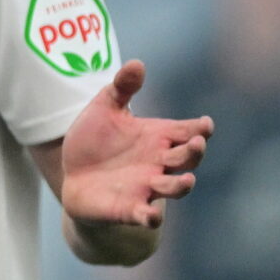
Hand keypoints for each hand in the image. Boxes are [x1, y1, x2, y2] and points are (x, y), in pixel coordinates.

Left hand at [59, 61, 211, 243]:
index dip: (199, 129)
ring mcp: (146, 187)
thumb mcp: (104, 110)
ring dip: (180, 185)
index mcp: (157, 137)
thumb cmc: (95, 143)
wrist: (75, 179)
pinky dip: (148, 216)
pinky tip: (150, 216)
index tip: (204, 125)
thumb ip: (120, 88)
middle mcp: (158, 163)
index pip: (187, 131)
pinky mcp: (128, 208)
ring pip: (173, 188)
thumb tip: (137, 63)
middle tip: (196, 143)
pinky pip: (143, 214)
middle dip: (194, 152)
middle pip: (186, 158)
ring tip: (187, 181)